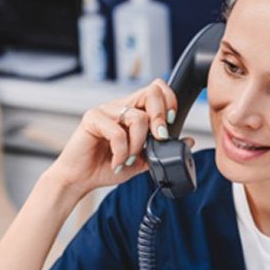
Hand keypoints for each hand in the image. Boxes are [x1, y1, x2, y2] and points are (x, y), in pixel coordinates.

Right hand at [48, 79, 191, 196]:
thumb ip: (163, 150)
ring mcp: (106, 110)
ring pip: (138, 117)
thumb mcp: (142, 161)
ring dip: (138, 144)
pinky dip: (121, 152)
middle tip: (158, 139)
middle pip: (152, 92)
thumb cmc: (107, 166)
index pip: (157, 90)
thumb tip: (189, 141)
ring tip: (128, 158)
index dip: (170, 102)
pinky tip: (117, 162)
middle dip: (161, 117)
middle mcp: (121, 106)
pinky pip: (117, 132)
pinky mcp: (92, 119)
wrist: (81, 179)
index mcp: (134, 111)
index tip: (170, 124)